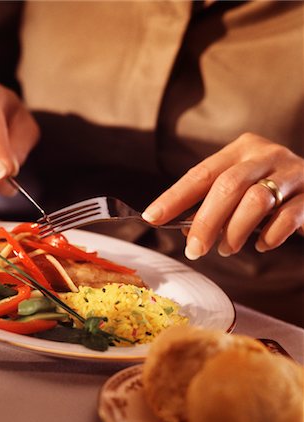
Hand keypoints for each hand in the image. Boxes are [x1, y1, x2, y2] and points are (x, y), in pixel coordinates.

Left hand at [142, 133, 303, 258]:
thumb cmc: (269, 187)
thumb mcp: (240, 187)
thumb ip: (214, 203)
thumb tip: (186, 230)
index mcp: (240, 150)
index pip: (200, 173)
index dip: (175, 197)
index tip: (152, 217)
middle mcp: (266, 155)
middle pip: (227, 186)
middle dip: (206, 222)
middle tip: (194, 250)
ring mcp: (293, 172)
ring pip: (256, 201)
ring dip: (235, 231)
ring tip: (226, 249)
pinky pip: (288, 217)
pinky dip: (269, 235)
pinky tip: (261, 244)